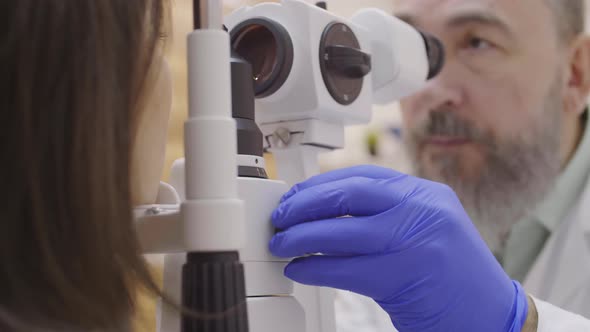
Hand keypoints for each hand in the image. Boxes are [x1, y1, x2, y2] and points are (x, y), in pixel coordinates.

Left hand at [269, 166, 527, 331]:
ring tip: (282, 245)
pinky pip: (344, 269)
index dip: (321, 185)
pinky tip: (300, 270)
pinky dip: (315, 269)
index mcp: (426, 195)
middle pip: (348, 195)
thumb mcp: (427, 229)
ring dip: (301, 238)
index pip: (362, 176)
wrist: (493, 318)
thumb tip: (327, 212)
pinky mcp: (403, 278)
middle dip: (304, 206)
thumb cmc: (455, 277)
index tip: (296, 196)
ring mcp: (414, 242)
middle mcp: (421, 211)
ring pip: (341, 232)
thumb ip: (386, 214)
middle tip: (281, 218)